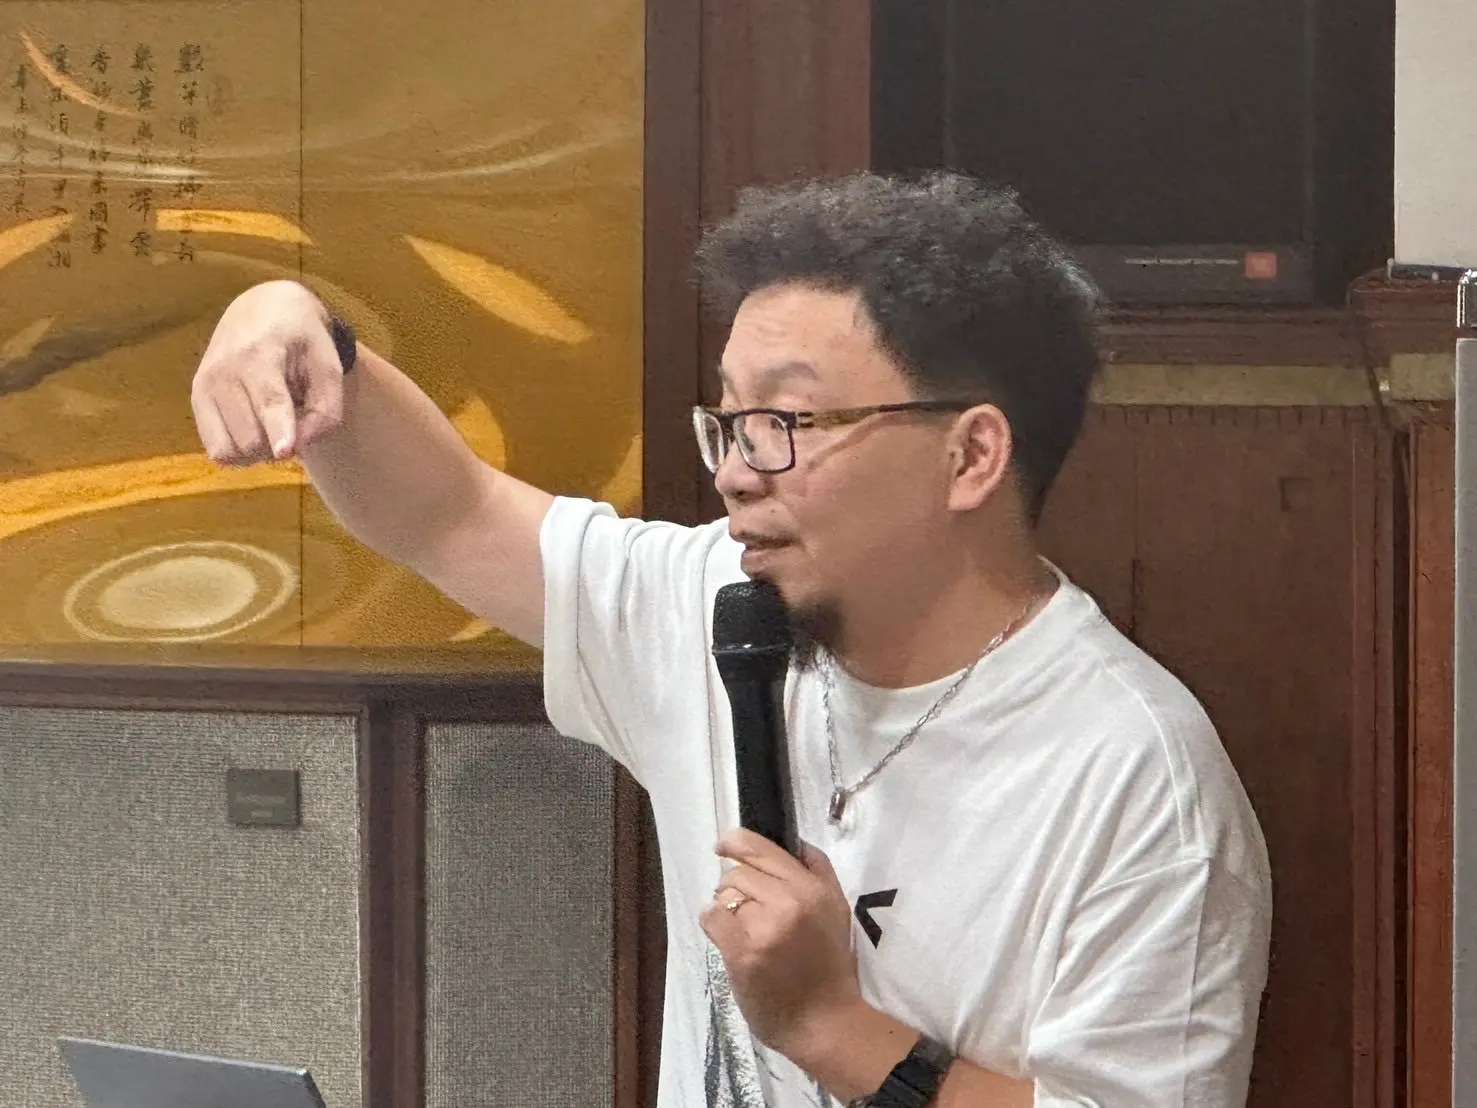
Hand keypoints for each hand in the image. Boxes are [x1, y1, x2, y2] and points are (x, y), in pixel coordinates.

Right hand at [191, 280, 345, 464]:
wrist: (261, 308)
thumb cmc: (302, 339)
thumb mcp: (329, 365)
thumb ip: (326, 410)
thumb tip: (300, 447)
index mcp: (261, 354)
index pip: (269, 400)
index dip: (279, 430)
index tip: (285, 451)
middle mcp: (224, 371)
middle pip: (252, 438)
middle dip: (279, 447)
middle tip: (295, 427)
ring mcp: (204, 386)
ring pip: (230, 450)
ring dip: (259, 454)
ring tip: (273, 428)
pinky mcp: (196, 398)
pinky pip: (216, 449)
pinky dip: (239, 452)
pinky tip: (255, 432)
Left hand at [700, 829, 862, 1057]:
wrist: (824, 1022)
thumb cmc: (829, 966)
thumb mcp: (836, 910)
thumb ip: (818, 870)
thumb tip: (793, 842)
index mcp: (813, 888)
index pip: (763, 849)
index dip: (737, 842)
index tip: (725, 845)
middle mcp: (790, 901)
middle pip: (739, 871)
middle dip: (736, 887)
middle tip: (748, 911)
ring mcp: (764, 927)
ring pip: (725, 894)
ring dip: (728, 908)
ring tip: (745, 931)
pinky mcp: (743, 952)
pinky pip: (712, 917)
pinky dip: (714, 925)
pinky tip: (729, 939)